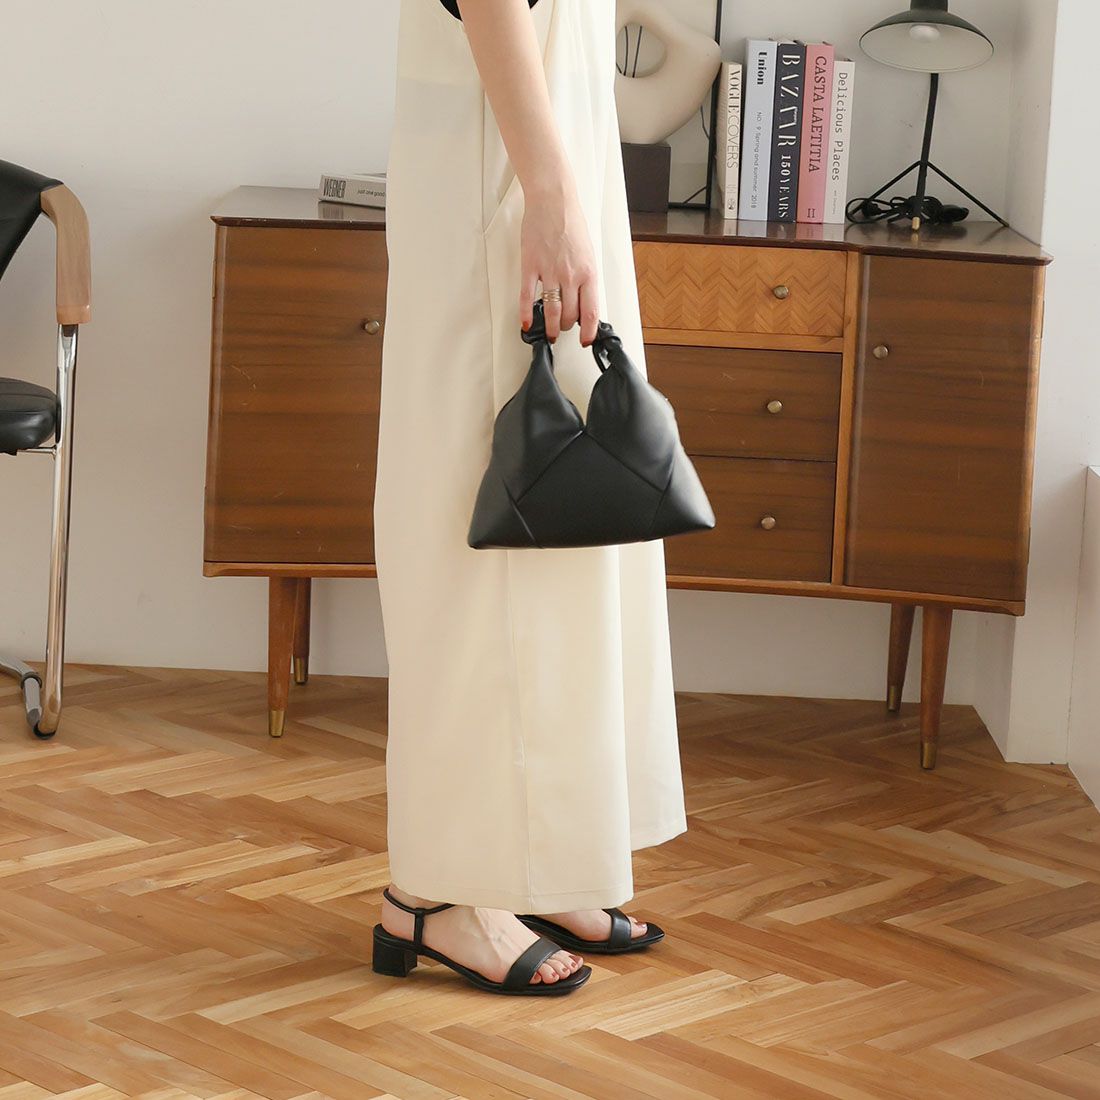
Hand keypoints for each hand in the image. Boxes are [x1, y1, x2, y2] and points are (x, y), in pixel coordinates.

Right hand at [518, 183, 599, 345]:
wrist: (553, 201)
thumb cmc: (571, 223)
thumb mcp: (588, 252)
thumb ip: (585, 277)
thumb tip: (583, 300)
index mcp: (588, 272)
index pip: (591, 311)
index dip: (589, 331)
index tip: (586, 340)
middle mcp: (571, 275)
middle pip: (570, 314)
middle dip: (566, 326)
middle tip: (563, 329)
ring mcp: (550, 271)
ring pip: (551, 310)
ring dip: (550, 327)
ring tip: (549, 334)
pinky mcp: (531, 266)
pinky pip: (528, 297)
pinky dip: (526, 313)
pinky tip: (526, 323)